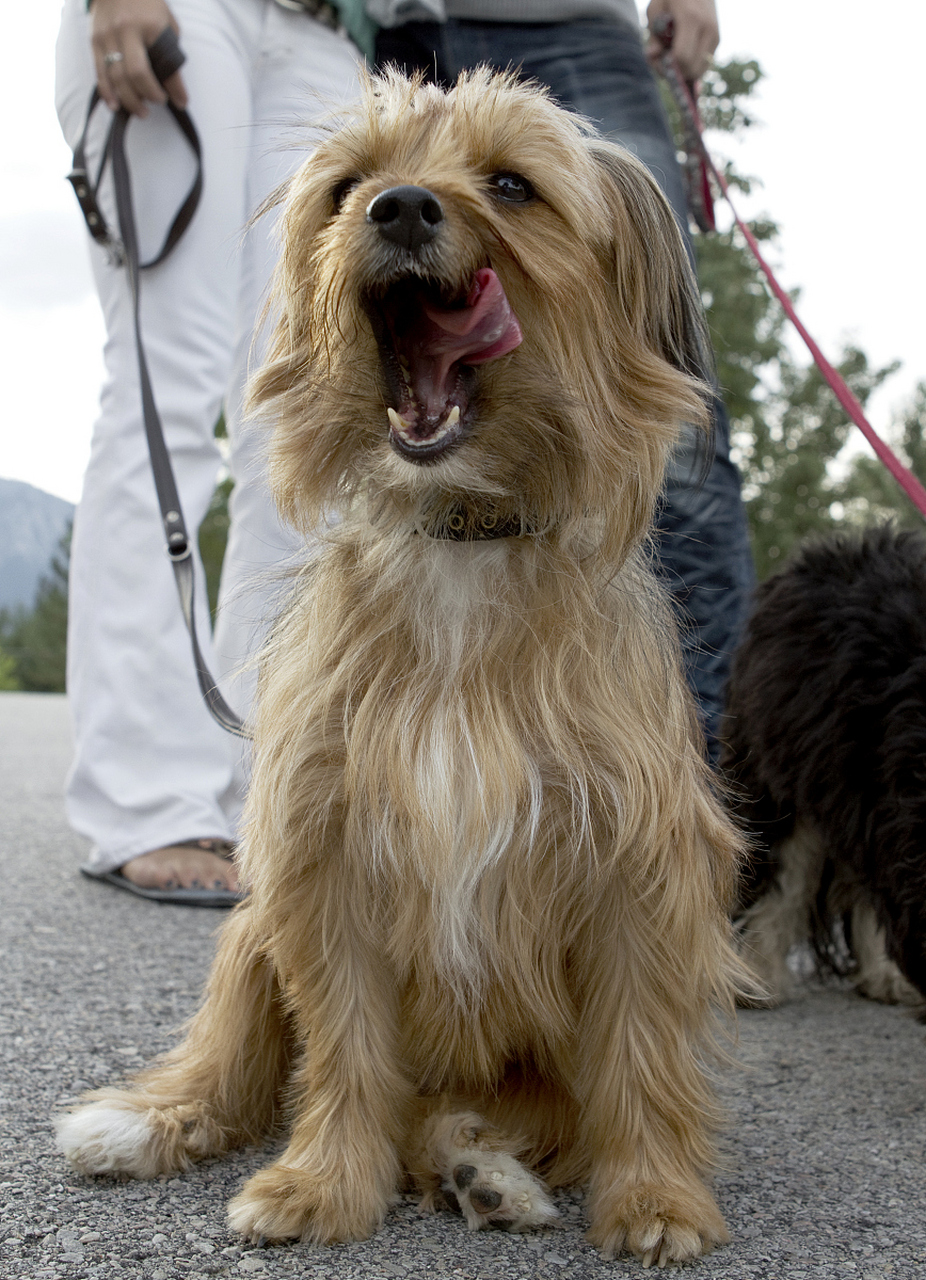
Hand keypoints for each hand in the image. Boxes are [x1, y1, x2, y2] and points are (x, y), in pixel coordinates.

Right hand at [89, 0, 187, 115]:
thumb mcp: (165, 22)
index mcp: (149, 26)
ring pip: (116, 77)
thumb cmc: (146, 5)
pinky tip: (115, 105)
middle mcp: (126, 31)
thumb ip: (170, 52)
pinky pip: (99, 72)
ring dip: (129, 100)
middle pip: (135, 74)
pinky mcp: (94, 41)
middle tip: (157, 104)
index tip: (181, 102)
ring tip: (141, 111)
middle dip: (148, 95)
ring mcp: (107, 36)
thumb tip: (176, 88)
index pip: (164, 64)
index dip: (175, 88)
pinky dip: (107, 92)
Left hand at [645, 0, 719, 82]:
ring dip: (684, 71)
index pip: (682, 57)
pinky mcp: (718, 38)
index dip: (667, 65)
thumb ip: (653, 36)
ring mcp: (715, 33)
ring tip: (671, 58)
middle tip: (662, 62)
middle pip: (692, 68)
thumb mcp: (655, 9)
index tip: (657, 59)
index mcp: (690, 18)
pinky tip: (681, 54)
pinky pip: (704, 64)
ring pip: (700, 70)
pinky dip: (691, 65)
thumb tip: (653, 56)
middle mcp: (707, 27)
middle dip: (675, 72)